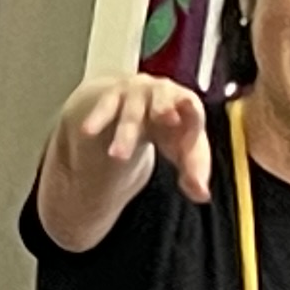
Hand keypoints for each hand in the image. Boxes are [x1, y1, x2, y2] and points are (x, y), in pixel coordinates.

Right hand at [39, 73, 211, 248]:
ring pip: (131, 112)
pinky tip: (87, 132)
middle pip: (163, 105)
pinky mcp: (112, 96)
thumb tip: (202, 196)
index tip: (191, 116)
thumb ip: (193, 172)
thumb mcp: (180, 149)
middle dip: (163, 110)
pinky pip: (104, 108)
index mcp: (186, 106)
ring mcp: (135, 93)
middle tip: (166, 119)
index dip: (192, 116)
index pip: (193, 114)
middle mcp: (161, 94)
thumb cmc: (163, 129)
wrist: (128, 105)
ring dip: (125, 133)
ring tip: (117, 156)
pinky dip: (96, 119)